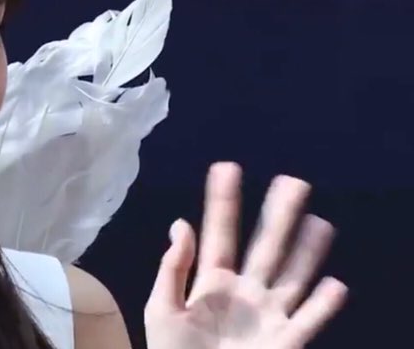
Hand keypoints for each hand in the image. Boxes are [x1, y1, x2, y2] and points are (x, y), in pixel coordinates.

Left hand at [144, 162, 346, 348]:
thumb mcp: (162, 309)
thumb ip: (173, 267)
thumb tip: (180, 222)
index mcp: (210, 281)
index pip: (219, 233)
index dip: (223, 201)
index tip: (227, 167)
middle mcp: (244, 292)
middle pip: (265, 246)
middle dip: (278, 215)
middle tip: (293, 181)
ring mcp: (268, 316)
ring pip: (293, 276)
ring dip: (308, 252)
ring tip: (320, 222)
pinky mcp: (285, 342)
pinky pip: (309, 321)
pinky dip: (323, 305)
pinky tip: (336, 284)